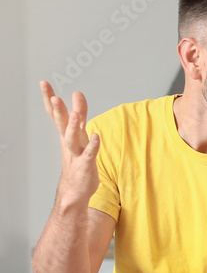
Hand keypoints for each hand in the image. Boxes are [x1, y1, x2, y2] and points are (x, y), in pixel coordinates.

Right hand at [40, 81, 99, 207]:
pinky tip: (97, 137)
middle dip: (58, 111)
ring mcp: (76, 154)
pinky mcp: (86, 165)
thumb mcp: (79, 132)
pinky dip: (93, 146)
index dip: (49, 99)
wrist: (75, 189)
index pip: (55, 114)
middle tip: (54, 97)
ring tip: (76, 115)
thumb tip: (77, 93)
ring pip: (72, 139)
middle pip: (61, 124)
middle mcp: (69, 142)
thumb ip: (80, 112)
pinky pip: (89, 154)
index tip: (44, 83)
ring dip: (73, 127)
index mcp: (66, 133)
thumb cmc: (77, 158)